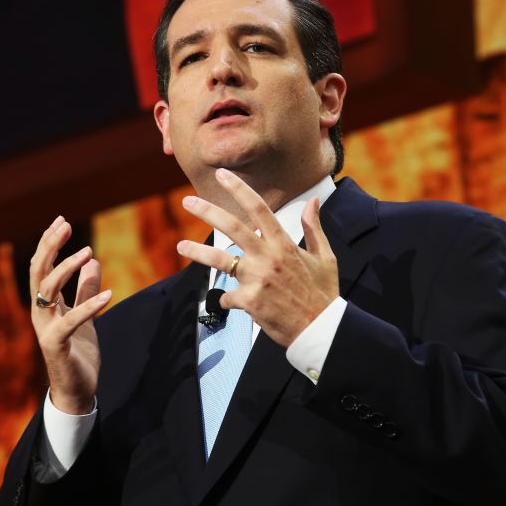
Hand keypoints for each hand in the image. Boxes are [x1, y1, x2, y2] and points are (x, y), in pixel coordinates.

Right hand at [29, 215, 112, 413]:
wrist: (76, 390)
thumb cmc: (78, 352)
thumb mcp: (86, 315)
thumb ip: (85, 289)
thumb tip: (93, 261)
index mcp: (45, 304)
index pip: (41, 266)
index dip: (49, 243)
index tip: (60, 220)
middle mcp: (40, 312)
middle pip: (38, 272)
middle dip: (50, 246)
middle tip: (65, 225)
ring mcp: (46, 328)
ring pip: (47, 290)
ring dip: (67, 269)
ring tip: (87, 252)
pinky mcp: (57, 345)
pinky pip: (72, 321)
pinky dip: (89, 306)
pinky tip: (108, 294)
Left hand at [176, 169, 338, 347]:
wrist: (321, 330)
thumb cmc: (322, 294)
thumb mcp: (325, 257)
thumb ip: (313, 227)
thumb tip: (313, 201)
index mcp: (284, 244)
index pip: (259, 208)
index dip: (238, 189)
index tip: (222, 175)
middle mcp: (268, 257)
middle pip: (232, 227)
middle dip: (207, 211)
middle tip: (187, 202)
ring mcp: (258, 279)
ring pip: (219, 260)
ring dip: (197, 251)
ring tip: (180, 245)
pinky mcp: (250, 301)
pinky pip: (228, 296)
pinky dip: (227, 299)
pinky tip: (231, 302)